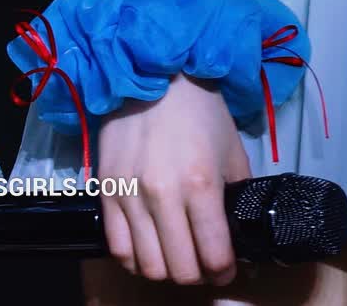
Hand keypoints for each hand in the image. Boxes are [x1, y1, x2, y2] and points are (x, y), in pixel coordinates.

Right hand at [95, 73, 252, 286]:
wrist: (155, 72)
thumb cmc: (200, 107)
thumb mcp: (231, 147)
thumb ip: (235, 190)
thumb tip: (238, 226)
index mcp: (202, 183)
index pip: (213, 254)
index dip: (224, 270)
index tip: (226, 269)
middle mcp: (164, 195)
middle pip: (179, 269)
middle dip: (197, 275)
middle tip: (203, 265)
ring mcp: (131, 196)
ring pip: (147, 266)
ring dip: (166, 270)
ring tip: (176, 257)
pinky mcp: (107, 192)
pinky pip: (118, 248)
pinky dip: (135, 260)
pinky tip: (148, 250)